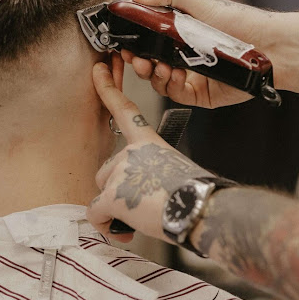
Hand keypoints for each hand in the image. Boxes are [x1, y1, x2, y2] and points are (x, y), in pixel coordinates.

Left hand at [87, 61, 207, 241]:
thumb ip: (151, 170)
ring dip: (115, 208)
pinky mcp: (113, 194)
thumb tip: (139, 192)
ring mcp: (121, 171)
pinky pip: (96, 213)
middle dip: (118, 191)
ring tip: (140, 217)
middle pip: (107, 169)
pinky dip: (107, 226)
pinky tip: (128, 230)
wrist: (203, 210)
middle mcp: (132, 151)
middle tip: (143, 205)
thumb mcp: (174, 169)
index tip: (97, 70)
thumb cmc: (195, 195)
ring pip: (102, 191)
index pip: (125, 109)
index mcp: (150, 141)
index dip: (108, 88)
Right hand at [124, 0, 283, 107]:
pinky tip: (174, 75)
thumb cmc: (242, 23)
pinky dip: (171, 86)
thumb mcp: (202, 2)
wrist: (270, 46)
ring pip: (159, 81)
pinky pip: (177, 94)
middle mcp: (182, 54)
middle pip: (148, 63)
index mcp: (178, 33)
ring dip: (153, 75)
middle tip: (135, 59)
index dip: (133, 42)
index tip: (125, 42)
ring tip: (158, 67)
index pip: (147, 40)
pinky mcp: (201, 93)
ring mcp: (191, 74)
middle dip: (137, 62)